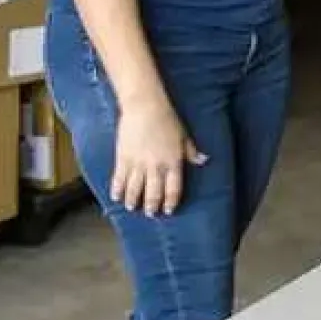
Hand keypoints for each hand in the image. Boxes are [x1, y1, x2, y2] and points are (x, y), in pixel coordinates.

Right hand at [112, 95, 206, 216]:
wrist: (145, 106)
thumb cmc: (167, 118)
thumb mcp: (183, 135)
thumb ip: (191, 151)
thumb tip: (204, 161)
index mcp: (173, 162)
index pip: (173, 189)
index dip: (171, 202)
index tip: (168, 210)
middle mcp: (156, 166)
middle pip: (153, 193)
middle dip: (152, 206)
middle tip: (150, 213)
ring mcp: (138, 164)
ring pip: (135, 190)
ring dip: (133, 201)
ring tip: (132, 207)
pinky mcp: (123, 158)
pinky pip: (119, 180)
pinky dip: (117, 190)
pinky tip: (116, 197)